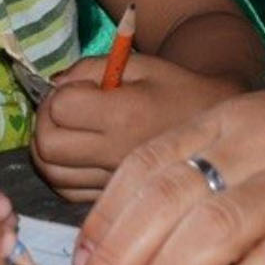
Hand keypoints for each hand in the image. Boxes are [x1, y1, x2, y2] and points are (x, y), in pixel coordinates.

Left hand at [31, 54, 247, 200]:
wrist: (220, 131)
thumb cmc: (177, 89)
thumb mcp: (139, 64)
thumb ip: (90, 68)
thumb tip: (52, 87)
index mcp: (123, 115)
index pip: (60, 108)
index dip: (59, 94)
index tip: (78, 88)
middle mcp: (115, 154)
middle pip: (47, 147)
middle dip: (44, 123)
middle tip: (62, 109)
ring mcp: (113, 182)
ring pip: (50, 174)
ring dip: (46, 150)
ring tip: (66, 131)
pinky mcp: (113, 199)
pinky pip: (66, 192)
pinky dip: (59, 172)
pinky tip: (76, 155)